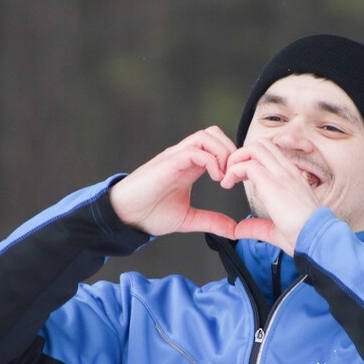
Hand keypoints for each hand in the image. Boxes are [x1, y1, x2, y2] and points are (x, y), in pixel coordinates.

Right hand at [109, 127, 238, 237]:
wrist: (125, 216)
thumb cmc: (150, 214)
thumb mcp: (189, 219)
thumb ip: (211, 221)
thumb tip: (234, 231)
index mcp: (190, 166)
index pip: (217, 145)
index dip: (233, 157)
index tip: (238, 180)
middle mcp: (184, 156)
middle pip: (214, 133)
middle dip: (231, 150)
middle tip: (234, 175)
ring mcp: (175, 157)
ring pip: (206, 136)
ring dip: (222, 153)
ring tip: (224, 177)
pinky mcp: (168, 163)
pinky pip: (195, 150)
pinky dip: (211, 161)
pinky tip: (216, 179)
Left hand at [220, 140, 321, 253]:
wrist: (317, 238)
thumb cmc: (304, 235)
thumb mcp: (276, 228)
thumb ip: (257, 226)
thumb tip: (240, 229)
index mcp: (292, 179)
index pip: (271, 154)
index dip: (252, 160)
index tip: (241, 176)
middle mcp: (287, 172)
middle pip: (262, 144)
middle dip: (241, 155)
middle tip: (231, 173)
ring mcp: (281, 175)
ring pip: (254, 148)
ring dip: (236, 159)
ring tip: (227, 177)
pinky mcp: (272, 183)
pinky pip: (247, 165)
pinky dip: (232, 171)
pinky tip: (227, 184)